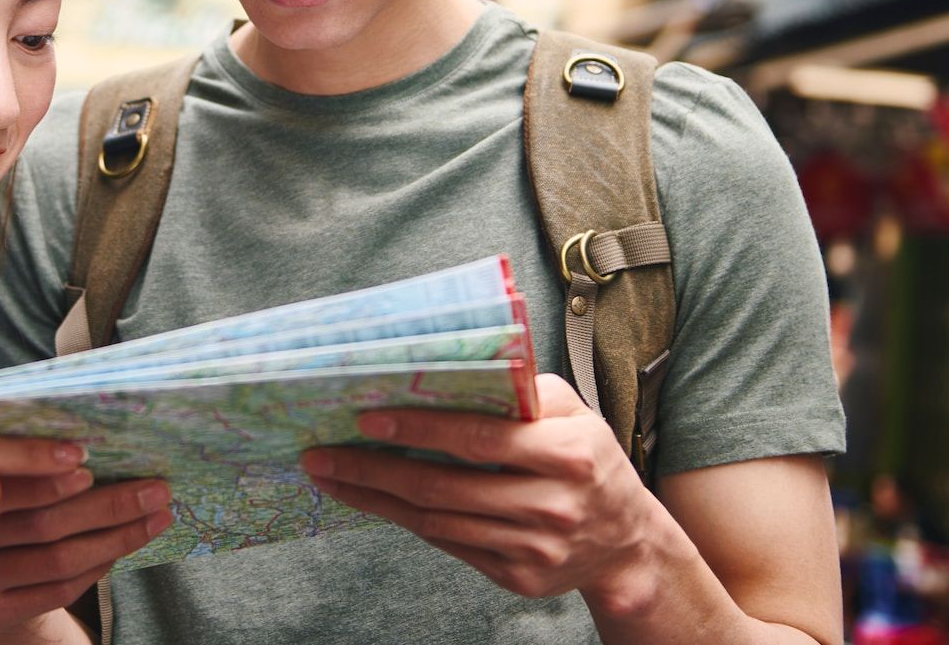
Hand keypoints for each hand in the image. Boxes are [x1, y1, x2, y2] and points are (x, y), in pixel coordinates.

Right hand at [0, 452, 174, 631]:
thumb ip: (4, 435)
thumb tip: (73, 411)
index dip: (41, 466)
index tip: (87, 456)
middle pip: (44, 520)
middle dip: (109, 503)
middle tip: (157, 488)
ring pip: (59, 558)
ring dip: (117, 537)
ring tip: (158, 515)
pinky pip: (56, 590)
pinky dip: (97, 567)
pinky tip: (124, 547)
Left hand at [300, 373, 654, 606]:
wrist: (625, 541)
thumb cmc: (588, 458)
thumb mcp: (573, 412)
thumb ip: (520, 390)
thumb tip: (449, 370)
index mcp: (567, 454)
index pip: (478, 438)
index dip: (418, 428)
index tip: (366, 417)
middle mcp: (551, 505)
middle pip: (444, 487)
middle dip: (373, 469)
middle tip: (322, 455)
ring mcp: (534, 548)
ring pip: (437, 522)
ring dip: (377, 500)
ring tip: (332, 478)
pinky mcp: (517, 577)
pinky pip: (448, 545)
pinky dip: (406, 521)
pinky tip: (375, 501)